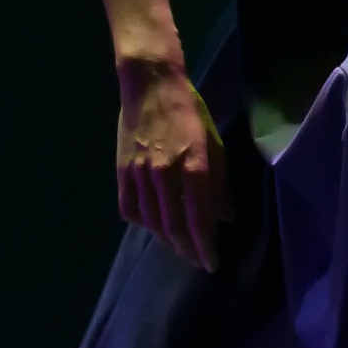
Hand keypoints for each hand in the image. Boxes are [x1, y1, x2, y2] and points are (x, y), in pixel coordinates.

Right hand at [116, 60, 228, 269]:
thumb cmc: (188, 110)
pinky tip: (153, 226)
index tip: (212, 263)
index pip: (199, 218)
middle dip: (188, 249)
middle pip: (174, 226)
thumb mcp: (213, 142)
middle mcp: (164, 173)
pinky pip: (129, 209)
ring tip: (180, 247)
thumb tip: (225, 217)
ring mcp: (139, 173)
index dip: (205, 245)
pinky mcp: (122, 171)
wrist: (150, 84)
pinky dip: (142, 222)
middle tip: (198, 261)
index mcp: (193, 164)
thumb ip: (218, 183)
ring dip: (167, 240)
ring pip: (152, 222)